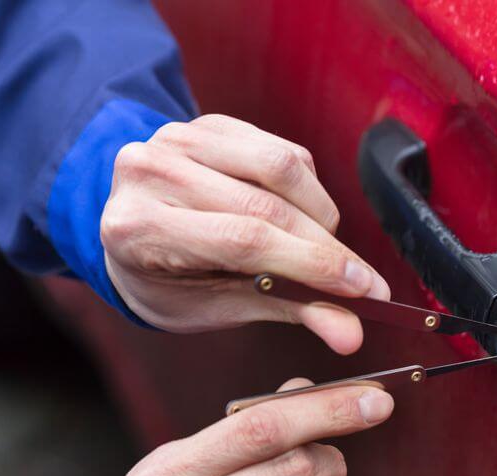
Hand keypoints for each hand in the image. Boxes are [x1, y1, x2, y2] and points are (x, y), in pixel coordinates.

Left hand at [100, 114, 389, 354]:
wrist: (132, 230)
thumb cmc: (170, 279)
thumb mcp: (218, 306)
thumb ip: (288, 309)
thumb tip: (350, 332)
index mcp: (139, 228)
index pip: (244, 241)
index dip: (312, 264)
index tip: (363, 289)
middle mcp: (150, 173)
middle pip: (266, 206)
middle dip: (326, 248)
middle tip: (361, 281)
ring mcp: (176, 139)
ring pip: (280, 166)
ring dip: (320, 212)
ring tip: (321, 245)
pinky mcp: (206, 123)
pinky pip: (279, 148)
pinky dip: (305, 186)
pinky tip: (297, 212)